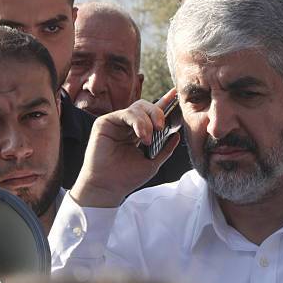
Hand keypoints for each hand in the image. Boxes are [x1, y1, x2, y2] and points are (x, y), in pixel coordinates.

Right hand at [71, 89, 179, 206]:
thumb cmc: (127, 178)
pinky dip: (138, 122)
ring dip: (148, 121)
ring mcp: (117, 122)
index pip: (153, 114)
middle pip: (146, 106)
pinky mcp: (105, 122)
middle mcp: (128, 125)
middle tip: (162, 127)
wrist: (108, 188)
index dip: (165, 103)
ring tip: (149, 139)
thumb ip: (165, 148)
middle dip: (158, 113)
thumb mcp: (153, 162)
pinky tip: (142, 136)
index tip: (176, 94)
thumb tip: (177, 134)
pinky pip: (126, 113)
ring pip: (138, 108)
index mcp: (139, 132)